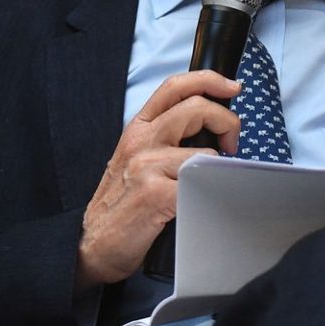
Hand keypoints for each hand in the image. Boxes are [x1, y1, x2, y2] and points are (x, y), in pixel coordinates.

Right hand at [76, 70, 242, 288]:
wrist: (92, 245)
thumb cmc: (122, 206)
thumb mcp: (137, 161)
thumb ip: (166, 140)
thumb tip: (210, 131)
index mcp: (137, 129)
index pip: (174, 87)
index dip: (208, 80)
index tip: (232, 88)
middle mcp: (140, 141)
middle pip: (196, 107)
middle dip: (227, 122)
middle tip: (231, 144)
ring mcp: (146, 166)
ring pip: (204, 151)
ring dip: (217, 168)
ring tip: (209, 183)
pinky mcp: (155, 194)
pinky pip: (199, 184)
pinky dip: (209, 193)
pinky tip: (199, 203)